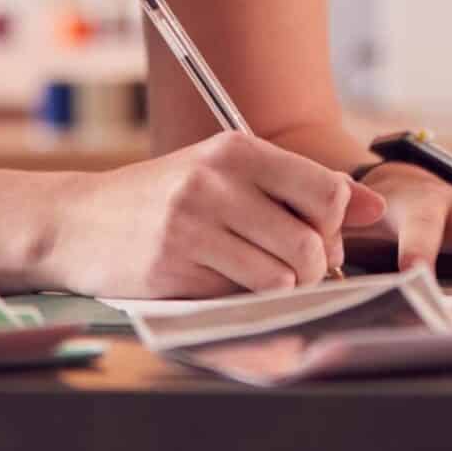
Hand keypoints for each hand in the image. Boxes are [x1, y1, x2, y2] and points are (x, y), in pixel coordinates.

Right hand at [42, 134, 385, 297]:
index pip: (327, 192)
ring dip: (280, 289)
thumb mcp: (226, 174)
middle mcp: (217, 179)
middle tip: (290, 268)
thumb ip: (301, 188)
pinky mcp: (173, 265)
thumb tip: (374, 207)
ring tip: (253, 277)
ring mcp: (193, 222)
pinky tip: (218, 283)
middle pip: (311, 241)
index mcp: (237, 149)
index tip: (316, 237)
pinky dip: (242, 301)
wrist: (77, 220)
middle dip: (313, 267)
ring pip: (282, 275)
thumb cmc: (162, 198)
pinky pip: (240, 297)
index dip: (333, 227)